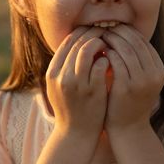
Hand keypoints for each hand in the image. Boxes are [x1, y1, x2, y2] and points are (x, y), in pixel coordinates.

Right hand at [45, 26, 109, 140]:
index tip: (93, 29)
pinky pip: (100, 65)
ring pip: (87, 50)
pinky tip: (112, 59)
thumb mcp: (60, 86)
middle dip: (93, 34)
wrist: (76, 134)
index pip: (66, 42)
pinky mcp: (92, 90)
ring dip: (100, 43)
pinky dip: (107, 58)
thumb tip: (80, 42)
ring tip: (109, 43)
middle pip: (77, 43)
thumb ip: (66, 66)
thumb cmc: (72, 107)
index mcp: (52, 73)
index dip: (82, 32)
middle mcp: (61, 76)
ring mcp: (76, 83)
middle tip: (106, 30)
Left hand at [100, 24, 163, 133]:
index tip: (116, 26)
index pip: (144, 42)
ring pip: (126, 50)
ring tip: (101, 35)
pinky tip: (100, 50)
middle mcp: (154, 75)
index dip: (129, 32)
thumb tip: (125, 34)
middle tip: (106, 27)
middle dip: (120, 32)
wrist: (128, 128)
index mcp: (160, 70)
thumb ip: (138, 60)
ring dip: (112, 40)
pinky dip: (108, 53)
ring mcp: (141, 82)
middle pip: (136, 43)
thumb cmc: (130, 100)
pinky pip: (116, 62)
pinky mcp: (126, 88)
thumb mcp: (141, 79)